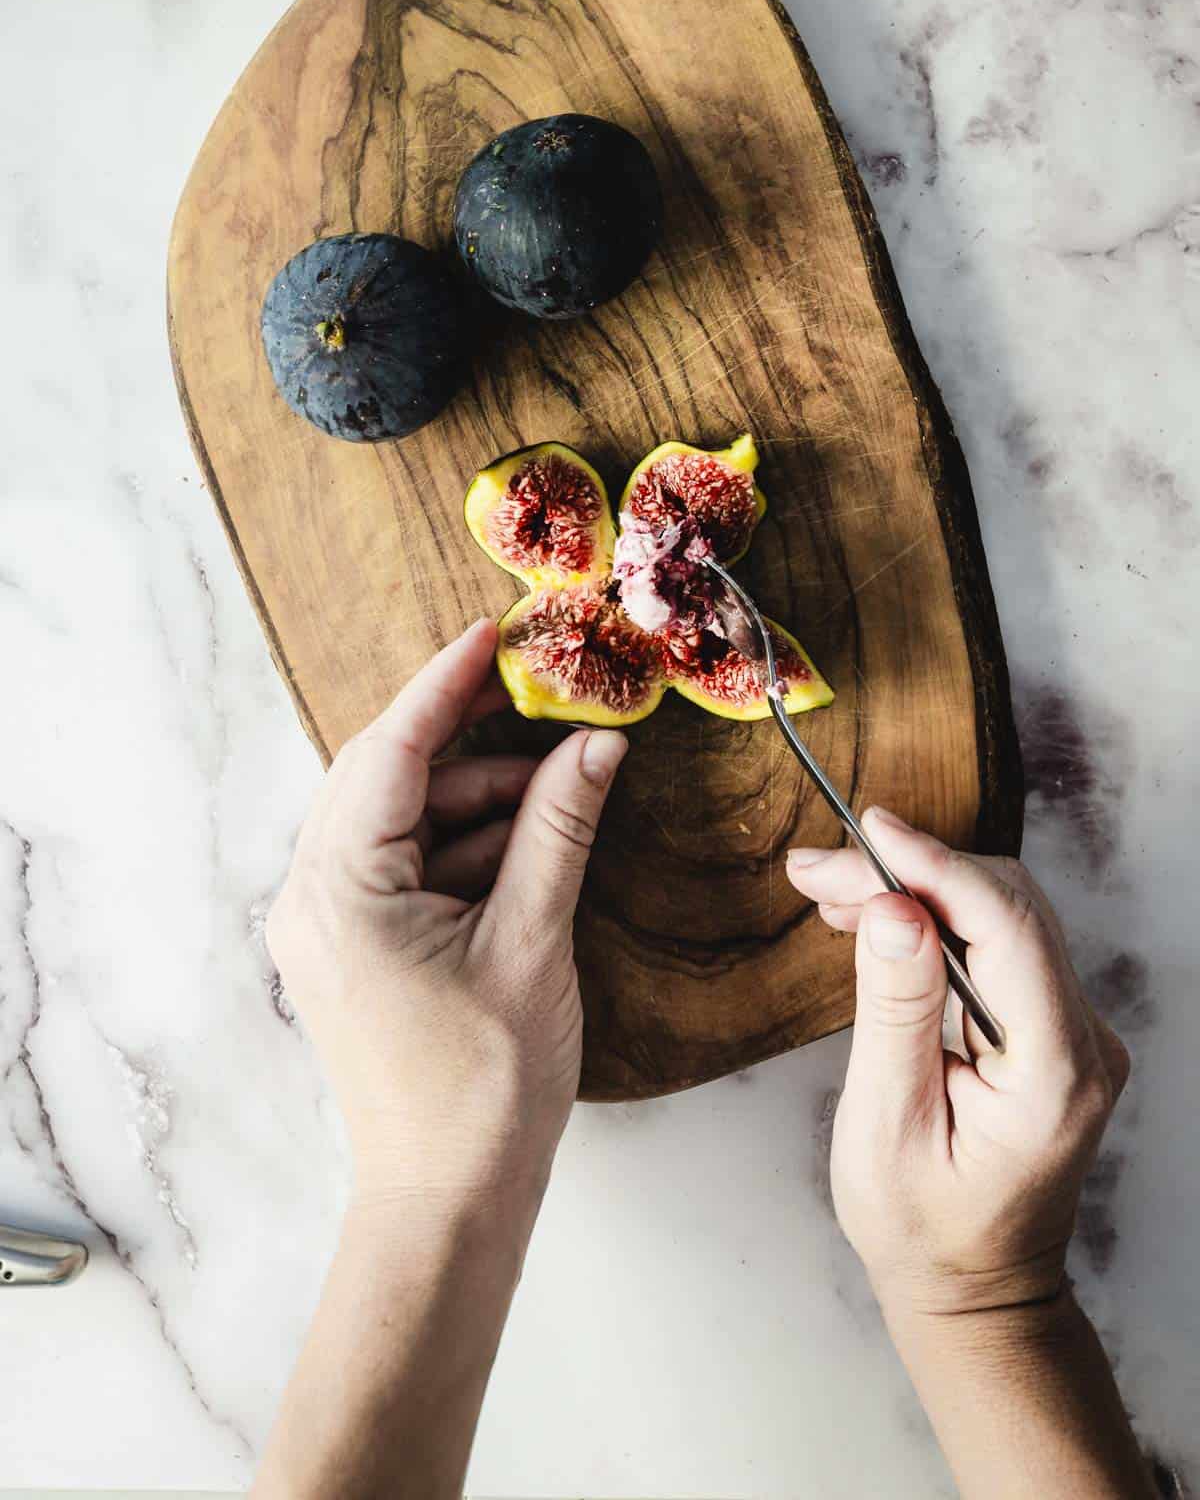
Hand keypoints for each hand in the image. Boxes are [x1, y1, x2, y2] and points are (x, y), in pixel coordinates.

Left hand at [266, 618, 626, 1221]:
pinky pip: (405, 863)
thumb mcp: (531, 941)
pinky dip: (465, 844)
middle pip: (387, 777)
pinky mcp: (353, 946)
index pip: (389, 753)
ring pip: (402, 819)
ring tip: (562, 786)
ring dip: (478, 797)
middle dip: (470, 740)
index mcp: (337, 892)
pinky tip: (532, 838)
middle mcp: (312, 898)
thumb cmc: (484, 1087)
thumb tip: (596, 745)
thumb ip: (558, 829)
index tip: (491, 632)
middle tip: (543, 699)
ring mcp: (326, 924)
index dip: (444, 685)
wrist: (449, 1200)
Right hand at [787, 809, 1129, 1322]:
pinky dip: (931, 921)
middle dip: (909, 873)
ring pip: (999, 916)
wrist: (975, 1292)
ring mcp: (1075, 1033)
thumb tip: (891, 908)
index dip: (935, 865)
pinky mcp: (1051, 1027)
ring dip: (913, 891)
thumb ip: (896, 1012)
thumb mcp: (889, 1126)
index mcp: (1055, 1072)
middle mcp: (1084, 1042)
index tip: (869, 829)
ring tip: (827, 889)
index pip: (1006, 927)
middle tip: (818, 871)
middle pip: (1006, 908)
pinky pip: (996, 946)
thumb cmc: (924, 1230)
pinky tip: (872, 919)